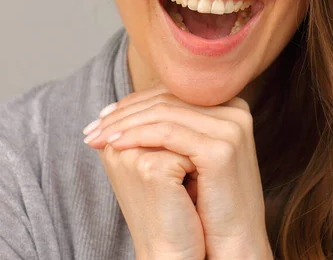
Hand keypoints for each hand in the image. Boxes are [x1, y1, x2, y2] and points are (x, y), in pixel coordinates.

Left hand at [84, 86, 272, 259]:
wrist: (232, 246)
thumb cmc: (207, 205)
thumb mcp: (189, 157)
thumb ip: (169, 126)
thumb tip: (118, 107)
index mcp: (229, 106)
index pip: (173, 92)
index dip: (135, 102)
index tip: (103, 115)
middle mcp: (235, 109)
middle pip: (168, 99)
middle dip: (125, 112)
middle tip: (93, 125)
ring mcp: (231, 127)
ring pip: (165, 113)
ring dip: (125, 123)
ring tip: (98, 135)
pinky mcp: (221, 148)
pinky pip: (169, 133)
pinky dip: (137, 136)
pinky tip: (115, 144)